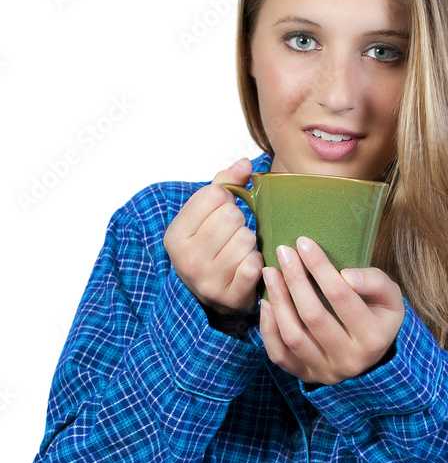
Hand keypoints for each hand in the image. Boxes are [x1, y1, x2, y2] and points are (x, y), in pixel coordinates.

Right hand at [163, 158, 262, 313]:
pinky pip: (255, 264)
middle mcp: (186, 260)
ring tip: (238, 252)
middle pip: (231, 216)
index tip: (220, 214)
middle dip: (239, 222)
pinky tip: (246, 267)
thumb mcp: (205, 216)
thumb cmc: (210, 249)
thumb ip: (224, 184)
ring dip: (249, 243)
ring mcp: (208, 281)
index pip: (214, 194)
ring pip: (246, 239)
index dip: (225, 199)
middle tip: (232, 235)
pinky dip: (257, 262)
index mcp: (175, 236)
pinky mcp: (230, 297)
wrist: (211, 297)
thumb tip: (245, 165)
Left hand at [260, 237, 404, 385]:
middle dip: (295, 280)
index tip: (304, 243)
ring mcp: (326, 372)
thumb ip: (375, 282)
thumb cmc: (379, 317)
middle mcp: (349, 360)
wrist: (373, 354)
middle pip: (313, 316)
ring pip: (293, 336)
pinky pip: (280, 355)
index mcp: (372, 338)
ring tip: (270, 273)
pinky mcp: (307, 377)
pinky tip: (267, 304)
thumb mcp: (390, 297)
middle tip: (283, 253)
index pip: (341, 296)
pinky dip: (268, 329)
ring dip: (278, 300)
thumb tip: (346, 276)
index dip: (320, 267)